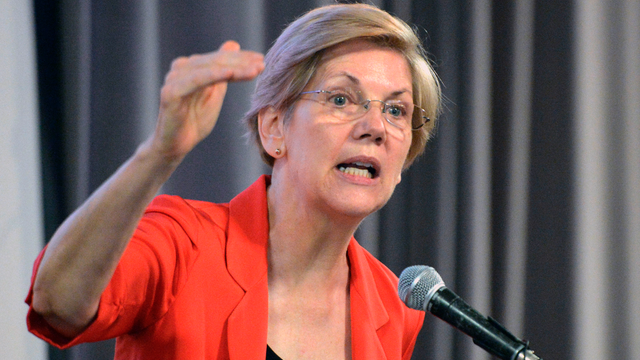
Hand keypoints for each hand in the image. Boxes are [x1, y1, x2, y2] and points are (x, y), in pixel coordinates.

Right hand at [152, 41, 263, 160]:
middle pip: (216, 61)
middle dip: (241, 62)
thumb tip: (233, 44)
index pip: (220, 58)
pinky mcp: (171, 92)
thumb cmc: (194, 121)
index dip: (241, 58)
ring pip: (209, 68)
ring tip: (255, 70)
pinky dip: (214, 75)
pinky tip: (230, 74)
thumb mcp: (215, 93)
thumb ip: (223, 72)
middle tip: (262, 63)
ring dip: (234, 68)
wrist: (175, 146)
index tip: (261, 59)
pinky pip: (196, 80)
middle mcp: (181, 69)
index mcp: (191, 67)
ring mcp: (174, 79)